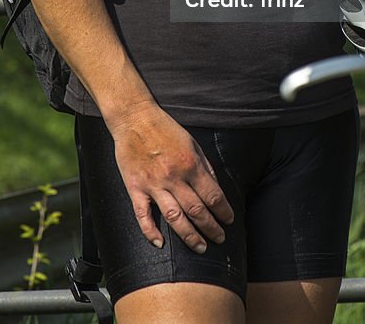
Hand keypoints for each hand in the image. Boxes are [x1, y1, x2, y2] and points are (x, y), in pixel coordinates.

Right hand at [109, 103, 233, 252]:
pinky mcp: (135, 188)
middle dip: (211, 228)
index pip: (213, 195)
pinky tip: (160, 243)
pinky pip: (143, 215)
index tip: (229, 220)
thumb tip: (215, 187)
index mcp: (190, 164)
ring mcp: (153, 184)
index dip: (224, 211)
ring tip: (200, 246)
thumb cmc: (165, 129)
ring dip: (189, 236)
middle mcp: (174, 177)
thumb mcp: (192, 142)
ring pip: (174, 217)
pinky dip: (151, 232)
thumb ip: (205, 166)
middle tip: (219, 238)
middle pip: (197, 211)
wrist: (135, 118)